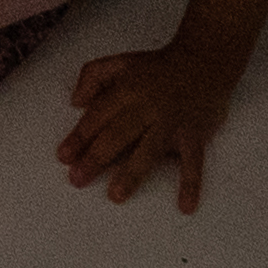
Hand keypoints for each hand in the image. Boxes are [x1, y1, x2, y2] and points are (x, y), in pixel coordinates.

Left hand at [58, 38, 240, 211]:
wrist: (204, 60)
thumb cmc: (157, 67)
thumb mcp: (120, 62)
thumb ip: (92, 75)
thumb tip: (75, 101)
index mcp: (127, 90)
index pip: (98, 115)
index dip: (79, 136)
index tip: (64, 157)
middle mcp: (147, 107)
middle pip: (117, 134)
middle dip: (96, 158)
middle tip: (78, 179)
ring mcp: (172, 123)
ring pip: (149, 150)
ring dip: (132, 173)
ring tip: (116, 195)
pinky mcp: (195, 135)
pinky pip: (194, 162)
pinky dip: (191, 184)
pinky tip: (185, 206)